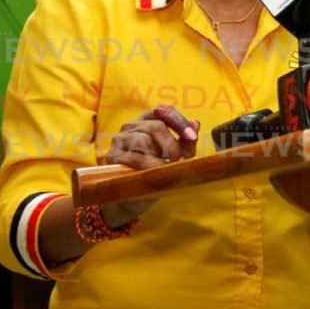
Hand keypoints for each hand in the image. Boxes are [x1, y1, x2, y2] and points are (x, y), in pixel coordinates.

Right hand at [100, 106, 200, 224]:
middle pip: (156, 126)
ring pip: (145, 140)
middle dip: (172, 144)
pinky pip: (135, 157)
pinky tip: (156, 172)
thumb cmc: (155, 171)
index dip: (178, 121)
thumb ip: (185, 141)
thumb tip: (195, 124)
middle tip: (179, 159)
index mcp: (146, 120)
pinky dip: (150, 165)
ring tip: (166, 168)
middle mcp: (131, 126)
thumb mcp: (174, 156)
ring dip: (160, 156)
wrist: (133, 198)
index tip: (191, 135)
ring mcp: (119, 139)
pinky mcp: (113, 156)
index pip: (163, 110)